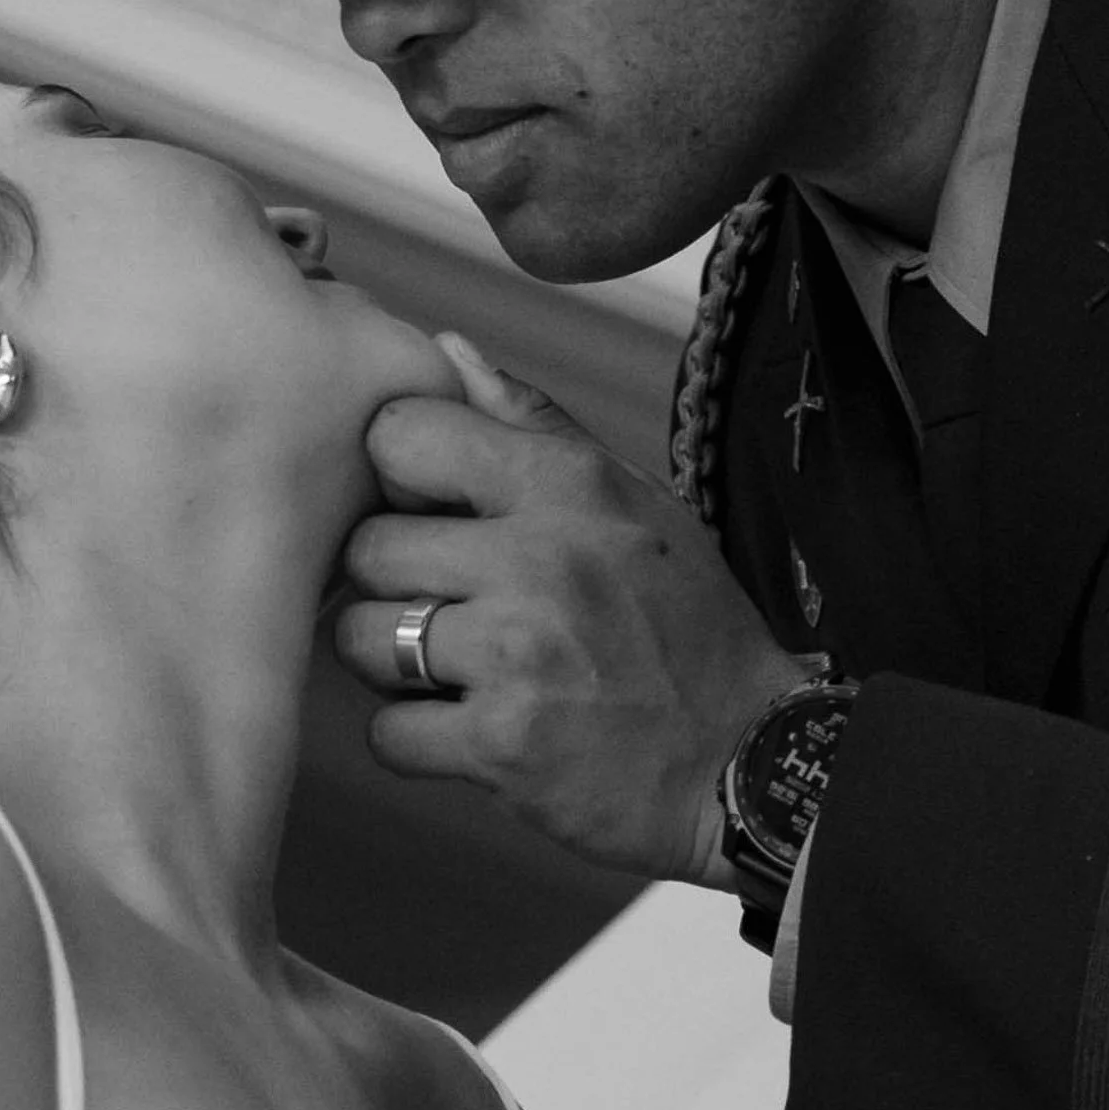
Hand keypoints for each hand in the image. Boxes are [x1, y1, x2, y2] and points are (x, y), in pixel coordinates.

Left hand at [334, 333, 810, 890]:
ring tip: (456, 671)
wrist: (749, 759)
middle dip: (391, 585)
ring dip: (392, 665)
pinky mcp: (501, 745)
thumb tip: (447, 349)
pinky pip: (384, 733)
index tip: (431, 514)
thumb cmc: (686, 626)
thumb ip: (533, 424)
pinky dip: (415, 741)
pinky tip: (471, 732)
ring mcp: (517, 654)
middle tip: (446, 609)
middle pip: (366, 548)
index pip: (400, 434)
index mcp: (567, 485)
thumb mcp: (633, 500)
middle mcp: (539, 559)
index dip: (398, 478)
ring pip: (359, 640)